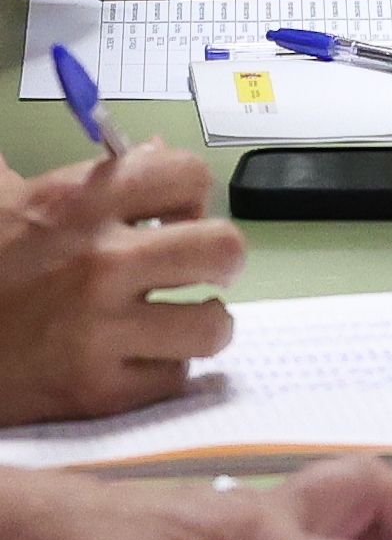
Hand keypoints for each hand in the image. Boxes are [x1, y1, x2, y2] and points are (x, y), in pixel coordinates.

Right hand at [0, 147, 240, 425]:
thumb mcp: (12, 199)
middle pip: (223, 249)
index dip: (190, 195)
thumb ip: (90, 174)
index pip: (189, 174)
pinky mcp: (93, 391)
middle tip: (196, 272)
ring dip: (200, 324)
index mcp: (81, 203)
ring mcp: (98, 330)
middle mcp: (99, 262)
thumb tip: (156, 148)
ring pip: (211, 325)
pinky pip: (172, 379)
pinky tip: (135, 361)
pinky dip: (160, 372)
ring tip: (174, 322)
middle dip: (219, 260)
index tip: (172, 216)